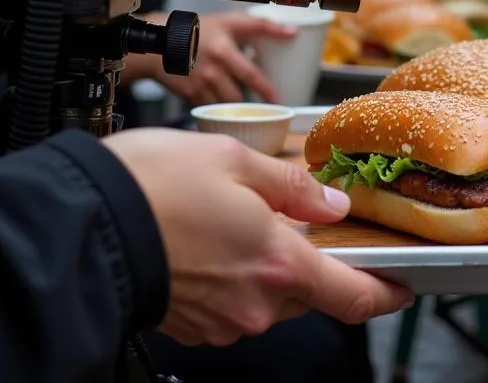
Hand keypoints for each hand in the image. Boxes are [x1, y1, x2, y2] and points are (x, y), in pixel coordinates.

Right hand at [104, 129, 412, 345]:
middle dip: (306, 260)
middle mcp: (256, 305)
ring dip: (264, 265)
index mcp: (279, 264)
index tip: (400, 286)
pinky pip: (231, 304)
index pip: (353, 297)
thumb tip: (330, 202)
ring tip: (233, 219)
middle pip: (307, 293)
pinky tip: (208, 241)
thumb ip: (291, 186)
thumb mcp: (235, 161)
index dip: (384, 294)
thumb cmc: (157, 186)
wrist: (88, 223)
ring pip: (267, 297)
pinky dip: (232, 277)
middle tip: (287, 219)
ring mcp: (223, 322)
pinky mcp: (194, 326)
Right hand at [135, 11, 295, 104]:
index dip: (266, 90)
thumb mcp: (230, 22)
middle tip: (257, 100)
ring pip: (225, 106)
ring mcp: (199, 87)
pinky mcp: (189, 97)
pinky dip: (217, 105)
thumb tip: (291, 32)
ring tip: (236, 95)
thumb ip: (262, 26)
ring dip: (233, 104)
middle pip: (238, 97)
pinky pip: (210, 108)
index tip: (277, 99)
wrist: (162, 43)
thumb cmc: (199, 31)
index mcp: (224, 52)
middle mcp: (212, 72)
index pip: (251, 76)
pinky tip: (219, 96)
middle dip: (248, 100)